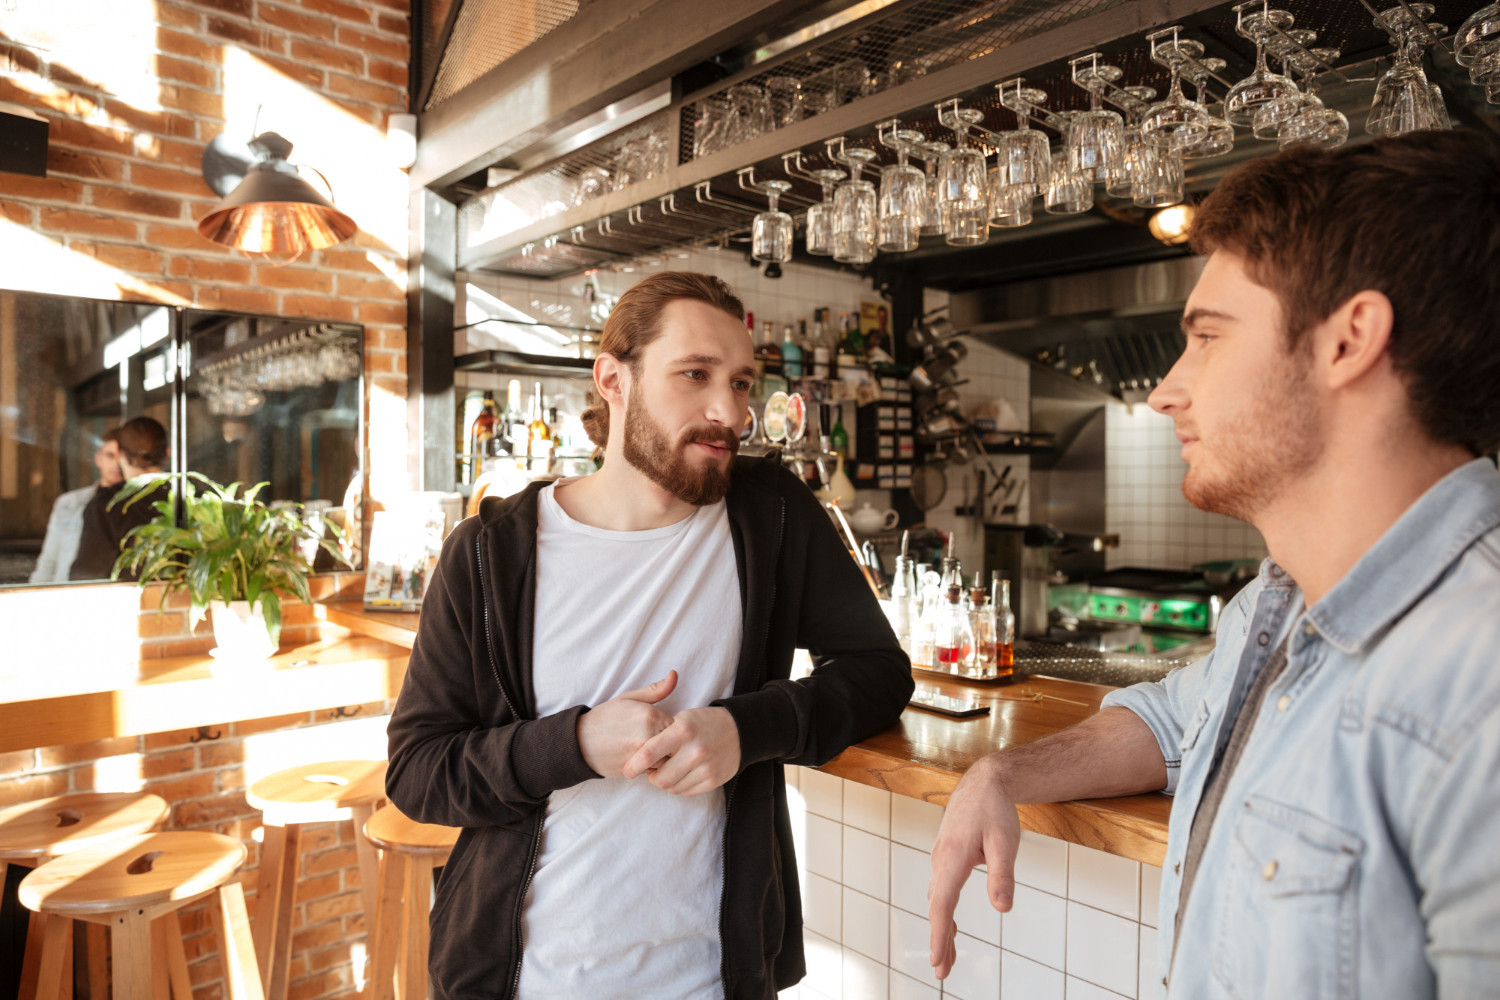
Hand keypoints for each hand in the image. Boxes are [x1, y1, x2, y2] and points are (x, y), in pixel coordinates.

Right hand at [576, 672, 677, 778]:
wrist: (580, 741)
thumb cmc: (606, 718)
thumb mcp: (629, 698)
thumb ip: (656, 689)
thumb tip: (675, 674)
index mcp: (651, 715)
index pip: (679, 726)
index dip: (672, 727)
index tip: (662, 727)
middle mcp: (649, 735)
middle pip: (675, 744)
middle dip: (669, 744)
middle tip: (655, 740)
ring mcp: (642, 755)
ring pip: (667, 760)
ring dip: (662, 757)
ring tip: (645, 749)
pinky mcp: (636, 770)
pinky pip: (655, 771)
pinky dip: (651, 767)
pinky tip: (640, 759)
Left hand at [621, 706, 739, 795]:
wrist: (739, 731)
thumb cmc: (703, 723)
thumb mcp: (682, 718)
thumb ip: (661, 735)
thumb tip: (639, 758)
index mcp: (683, 730)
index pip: (649, 753)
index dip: (634, 765)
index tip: (626, 770)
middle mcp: (695, 750)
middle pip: (660, 779)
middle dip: (651, 777)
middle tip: (652, 770)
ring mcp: (706, 767)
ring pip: (672, 788)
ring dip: (666, 782)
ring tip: (670, 769)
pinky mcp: (714, 780)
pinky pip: (687, 792)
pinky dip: (681, 785)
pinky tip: (685, 772)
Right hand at [928, 755, 1020, 979]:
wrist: (984, 782)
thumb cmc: (994, 809)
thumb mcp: (1005, 842)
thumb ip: (1002, 875)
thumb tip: (1003, 908)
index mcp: (952, 859)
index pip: (943, 906)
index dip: (940, 936)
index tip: (938, 962)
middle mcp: (941, 860)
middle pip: (937, 908)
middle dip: (940, 940)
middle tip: (943, 971)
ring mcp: (941, 858)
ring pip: (938, 900)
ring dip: (943, 928)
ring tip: (949, 955)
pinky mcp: (946, 856)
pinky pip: (941, 889)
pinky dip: (944, 911)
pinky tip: (951, 922)